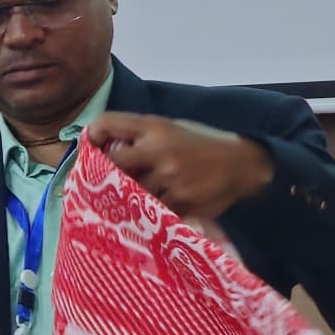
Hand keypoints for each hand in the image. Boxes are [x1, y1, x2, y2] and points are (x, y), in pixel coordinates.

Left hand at [85, 110, 275, 222]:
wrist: (243, 165)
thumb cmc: (203, 144)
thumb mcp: (173, 128)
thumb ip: (142, 135)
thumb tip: (107, 146)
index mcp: (156, 128)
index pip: (108, 124)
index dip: (93, 135)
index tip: (90, 145)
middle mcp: (159, 151)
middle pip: (112, 163)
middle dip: (104, 172)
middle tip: (99, 180)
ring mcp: (170, 180)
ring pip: (130, 192)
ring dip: (125, 196)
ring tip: (123, 198)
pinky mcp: (181, 203)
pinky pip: (152, 210)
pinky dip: (147, 210)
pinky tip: (147, 210)